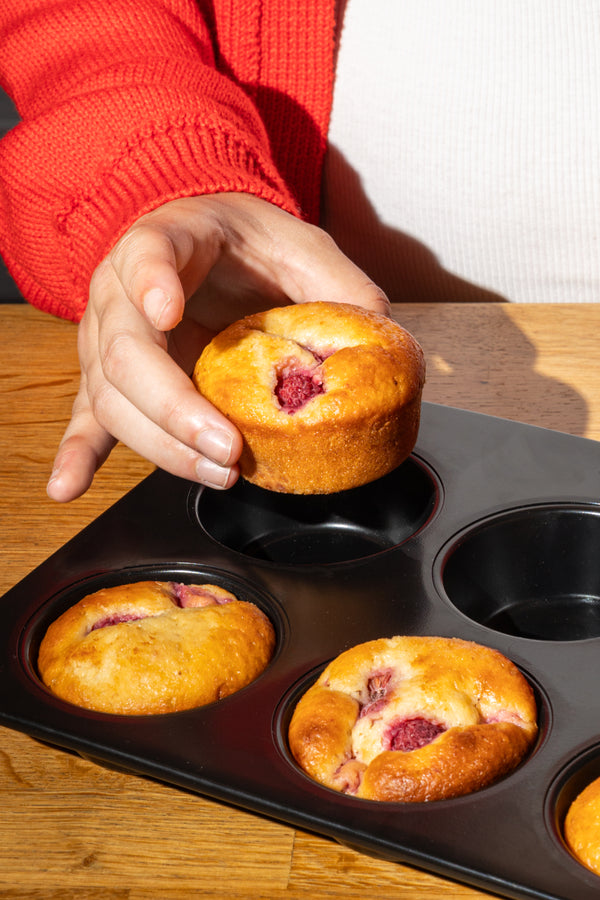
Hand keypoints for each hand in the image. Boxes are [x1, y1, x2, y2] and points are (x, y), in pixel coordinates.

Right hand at [46, 193, 389, 501]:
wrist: (209, 244)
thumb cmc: (250, 245)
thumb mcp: (302, 247)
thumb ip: (338, 287)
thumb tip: (376, 342)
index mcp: (168, 241)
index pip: (147, 253)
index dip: (152, 282)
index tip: (169, 312)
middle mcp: (123, 292)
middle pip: (125, 353)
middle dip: (176, 408)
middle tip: (229, 446)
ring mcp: (109, 339)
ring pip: (113, 399)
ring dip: (162, 445)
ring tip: (219, 472)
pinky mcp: (112, 379)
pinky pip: (91, 418)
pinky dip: (79, 454)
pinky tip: (68, 488)